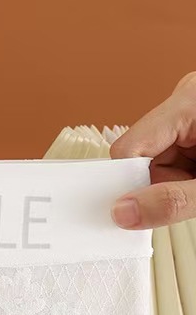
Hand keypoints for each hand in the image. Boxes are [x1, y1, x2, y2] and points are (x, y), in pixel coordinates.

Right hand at [110, 73, 195, 229]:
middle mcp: (186, 101)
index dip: (126, 182)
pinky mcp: (194, 127)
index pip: (129, 148)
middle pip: (139, 156)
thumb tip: (125, 212)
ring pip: (153, 162)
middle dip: (156, 183)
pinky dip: (183, 178)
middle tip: (189, 194)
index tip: (131, 210)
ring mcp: (189, 114)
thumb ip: (172, 201)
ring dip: (172, 183)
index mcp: (190, 102)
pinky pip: (170, 160)